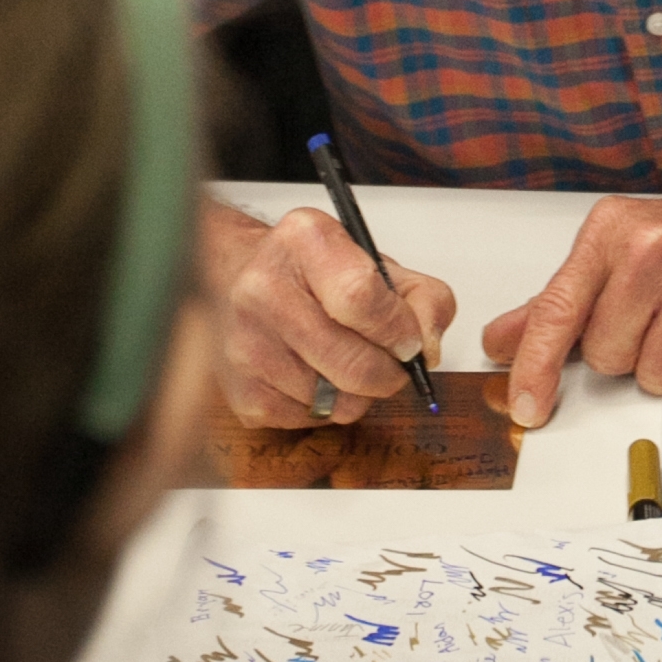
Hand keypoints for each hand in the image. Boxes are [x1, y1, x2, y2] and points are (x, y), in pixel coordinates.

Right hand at [204, 201, 454, 427]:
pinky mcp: (243, 393)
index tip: (410, 340)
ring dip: (361, 393)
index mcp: (305, 240)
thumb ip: (423, 299)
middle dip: (389, 373)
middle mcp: (264, 289)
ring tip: (349, 362)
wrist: (234, 281)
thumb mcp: (377, 265)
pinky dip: (329, 408)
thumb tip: (427, 350)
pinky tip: (317, 375)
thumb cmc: (315, 274)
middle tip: (393, 364)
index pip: (360, 296)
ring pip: (338, 401)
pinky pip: (313, 421)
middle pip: (352, 362)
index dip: (397, 328)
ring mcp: (247, 345)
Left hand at [481, 185, 661, 425]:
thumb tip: (500, 342)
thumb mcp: (618, 253)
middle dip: (628, 352)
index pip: (557, 310)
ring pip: (654, 375)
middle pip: (606, 356)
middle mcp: (653, 249)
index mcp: (611, 231)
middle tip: (657, 316)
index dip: (536, 366)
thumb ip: (556, 303)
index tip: (525, 406)